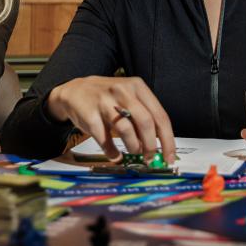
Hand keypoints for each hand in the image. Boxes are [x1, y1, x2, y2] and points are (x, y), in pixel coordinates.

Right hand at [47, 76, 175, 164]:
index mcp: (137, 86)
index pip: (160, 115)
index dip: (167, 140)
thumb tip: (161, 146)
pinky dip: (113, 152)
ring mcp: (105, 101)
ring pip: (126, 130)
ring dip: (133, 147)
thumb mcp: (128, 97)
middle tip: (150, 159)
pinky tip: (115, 155)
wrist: (75, 90)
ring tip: (133, 152)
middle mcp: (123, 91)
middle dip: (150, 146)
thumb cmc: (108, 98)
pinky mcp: (90, 114)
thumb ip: (144, 116)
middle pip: (146, 122)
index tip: (170, 157)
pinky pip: (105, 139)